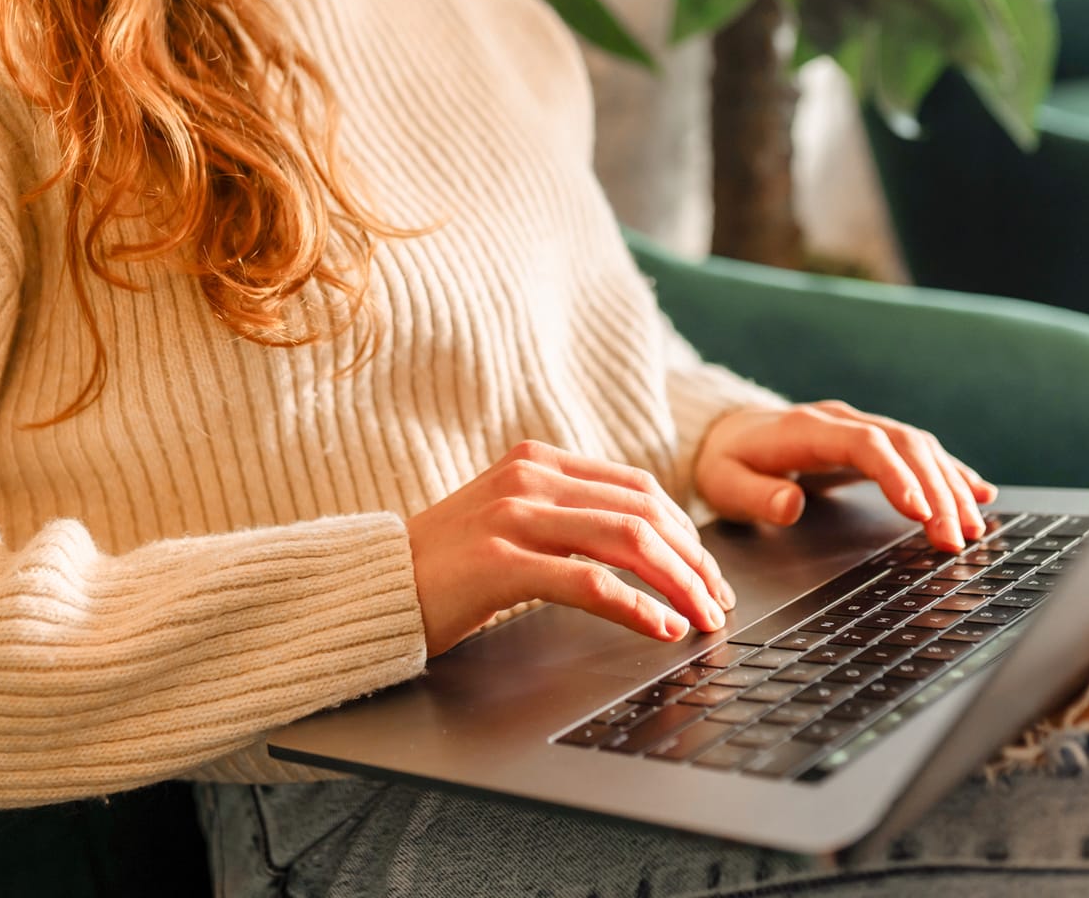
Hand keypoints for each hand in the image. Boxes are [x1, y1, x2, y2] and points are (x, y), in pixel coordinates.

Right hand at [403, 440, 736, 658]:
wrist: (370, 587)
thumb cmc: (444, 567)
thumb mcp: (509, 522)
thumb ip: (564, 518)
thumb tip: (642, 545)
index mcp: (536, 461)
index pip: (637, 486)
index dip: (685, 530)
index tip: (708, 571)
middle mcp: (528, 477)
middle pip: (643, 510)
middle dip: (694, 559)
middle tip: (718, 600)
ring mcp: (512, 515)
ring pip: (627, 539)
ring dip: (679, 582)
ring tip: (703, 617)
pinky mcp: (499, 562)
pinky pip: (588, 582)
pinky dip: (636, 607)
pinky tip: (661, 627)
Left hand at [693, 400, 997, 551]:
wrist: (726, 434)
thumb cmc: (726, 462)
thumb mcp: (725, 482)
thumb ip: (756, 495)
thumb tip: (789, 503)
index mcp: (807, 429)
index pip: (864, 444)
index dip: (896, 475)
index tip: (920, 512)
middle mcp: (842, 421)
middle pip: (904, 446)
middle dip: (936, 492)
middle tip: (956, 539)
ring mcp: (861, 427)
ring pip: (919, 448)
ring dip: (950, 486)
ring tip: (973, 528)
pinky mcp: (873, 441)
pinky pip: (920, 452)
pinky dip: (951, 473)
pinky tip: (980, 494)